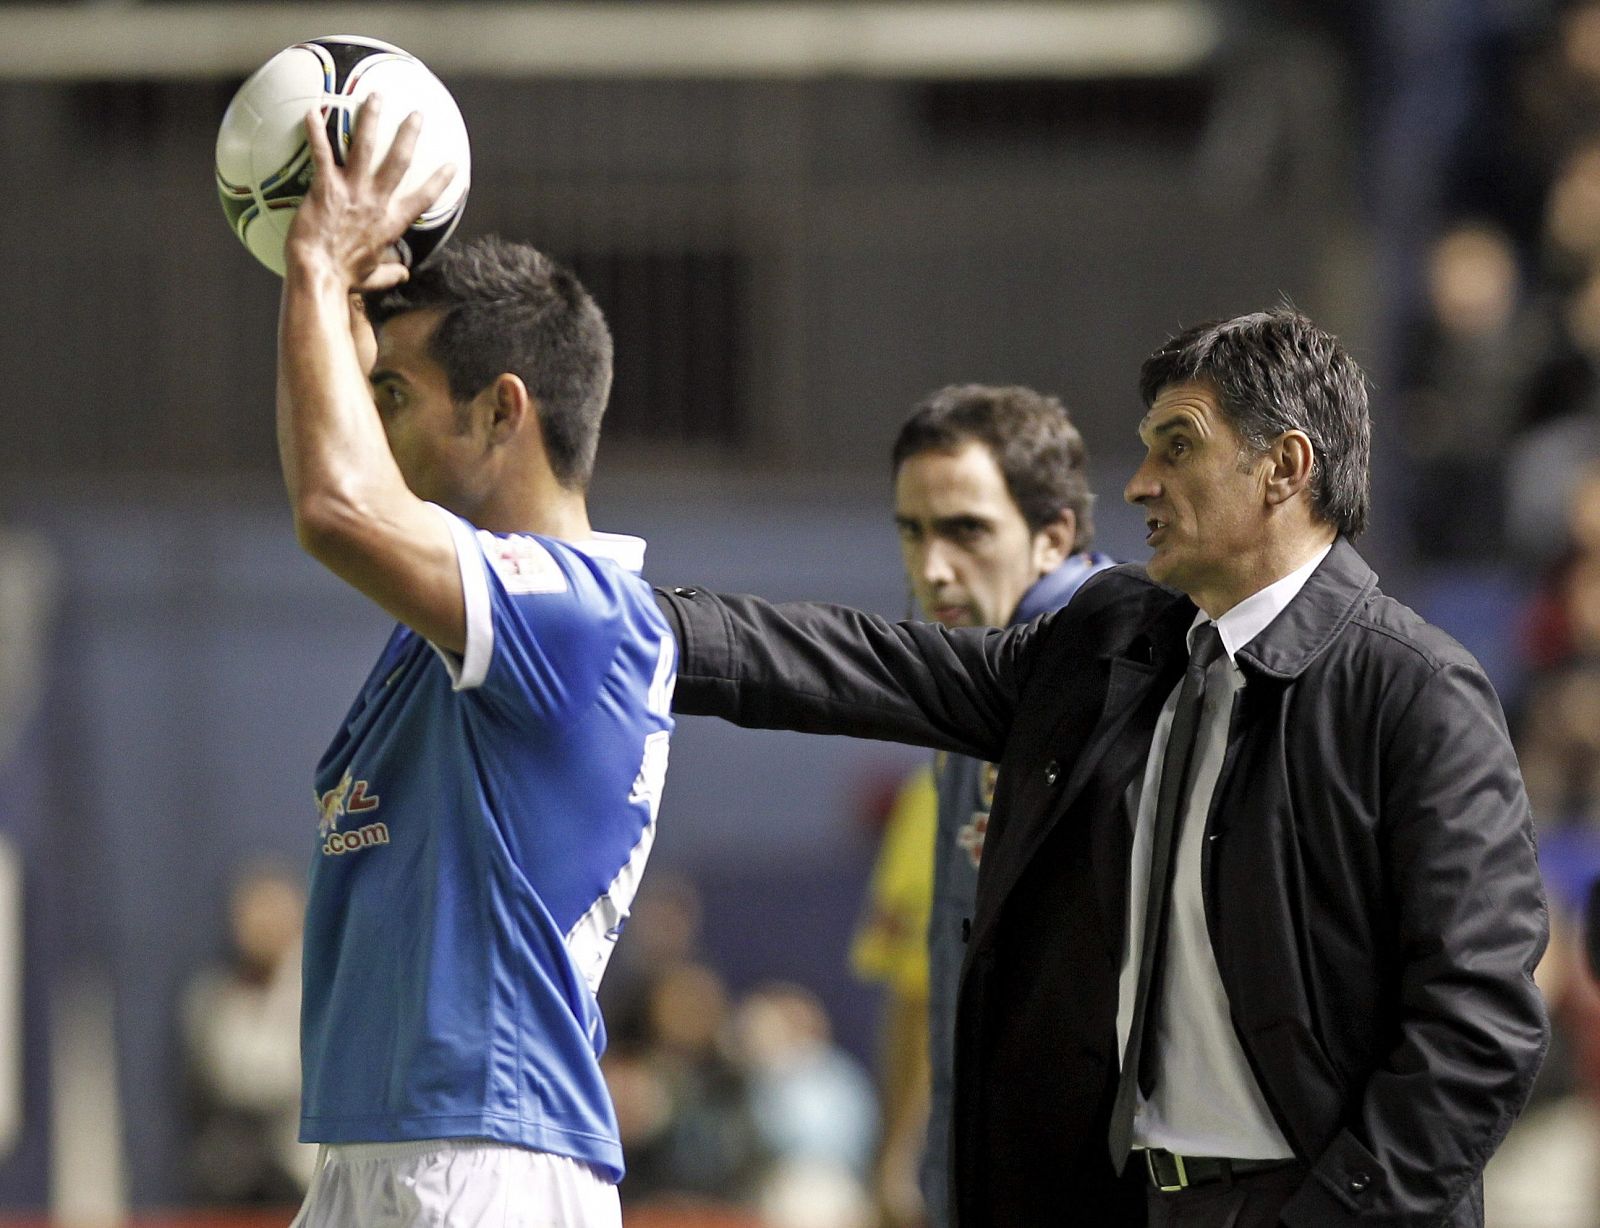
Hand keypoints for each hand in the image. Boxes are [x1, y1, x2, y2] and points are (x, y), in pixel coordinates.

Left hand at [285, 95, 455, 291]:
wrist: (320, 275)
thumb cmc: (345, 278)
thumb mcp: (374, 277)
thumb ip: (391, 272)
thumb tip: (403, 275)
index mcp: (392, 223)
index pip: (423, 198)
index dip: (440, 181)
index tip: (452, 165)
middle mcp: (377, 201)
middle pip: (399, 161)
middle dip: (409, 134)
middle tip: (416, 115)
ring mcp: (352, 192)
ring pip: (366, 147)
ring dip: (371, 119)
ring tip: (375, 97)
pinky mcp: (326, 188)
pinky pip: (322, 153)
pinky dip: (316, 130)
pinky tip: (312, 110)